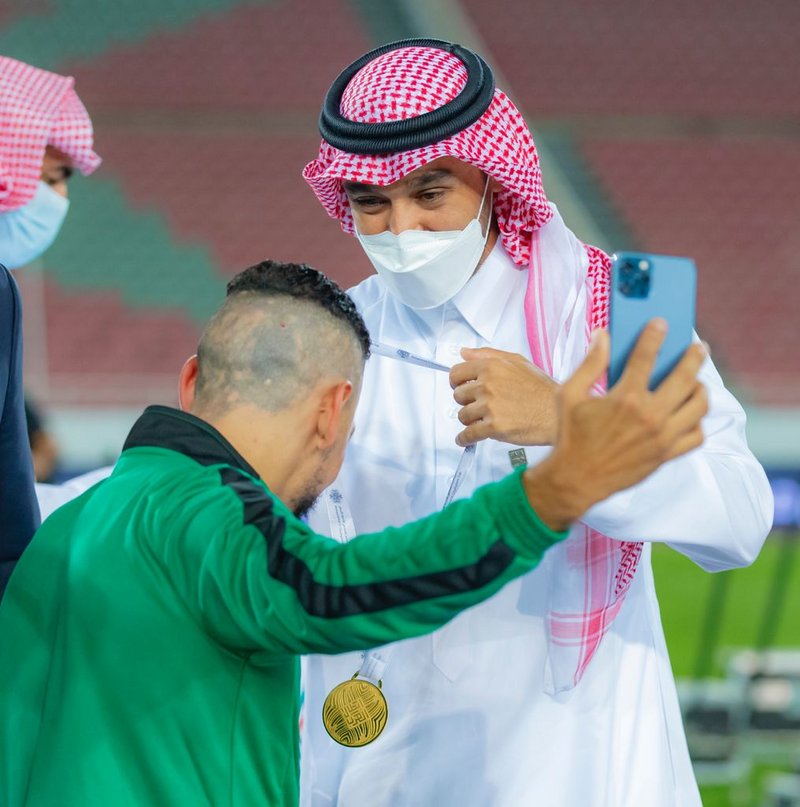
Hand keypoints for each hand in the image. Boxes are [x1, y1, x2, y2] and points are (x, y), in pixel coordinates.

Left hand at [449, 348, 558, 446]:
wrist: (557, 414)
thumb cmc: (541, 389)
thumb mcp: (518, 362)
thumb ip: (488, 355)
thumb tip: (464, 353)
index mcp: (492, 367)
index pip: (456, 373)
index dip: (457, 382)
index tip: (461, 387)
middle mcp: (488, 385)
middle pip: (458, 395)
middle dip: (467, 402)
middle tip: (480, 405)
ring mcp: (490, 406)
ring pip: (463, 415)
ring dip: (470, 420)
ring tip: (483, 419)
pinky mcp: (494, 427)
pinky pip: (468, 434)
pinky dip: (464, 438)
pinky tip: (465, 439)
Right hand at [524, 320, 707, 530]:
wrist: (576, 479)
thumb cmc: (571, 436)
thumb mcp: (569, 396)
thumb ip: (589, 364)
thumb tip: (603, 336)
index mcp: (625, 399)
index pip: (646, 357)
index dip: (654, 336)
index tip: (660, 323)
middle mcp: (649, 417)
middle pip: (685, 378)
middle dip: (694, 357)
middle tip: (697, 348)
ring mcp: (662, 437)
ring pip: (699, 406)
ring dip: (700, 388)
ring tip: (695, 381)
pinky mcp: (666, 455)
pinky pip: (697, 435)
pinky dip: (697, 422)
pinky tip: (688, 413)